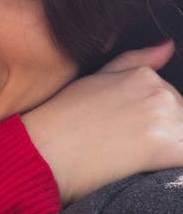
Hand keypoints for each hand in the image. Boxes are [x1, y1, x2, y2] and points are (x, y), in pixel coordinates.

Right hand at [22, 40, 182, 204]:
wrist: (45, 149)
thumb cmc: (63, 117)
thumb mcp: (97, 78)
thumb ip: (137, 60)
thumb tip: (169, 46)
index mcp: (143, 74)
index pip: (172, 101)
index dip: (154, 122)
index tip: (132, 134)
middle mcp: (158, 91)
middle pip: (181, 118)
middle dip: (166, 134)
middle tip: (129, 146)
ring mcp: (163, 118)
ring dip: (169, 149)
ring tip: (133, 157)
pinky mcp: (165, 147)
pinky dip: (174, 164)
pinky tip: (148, 167)